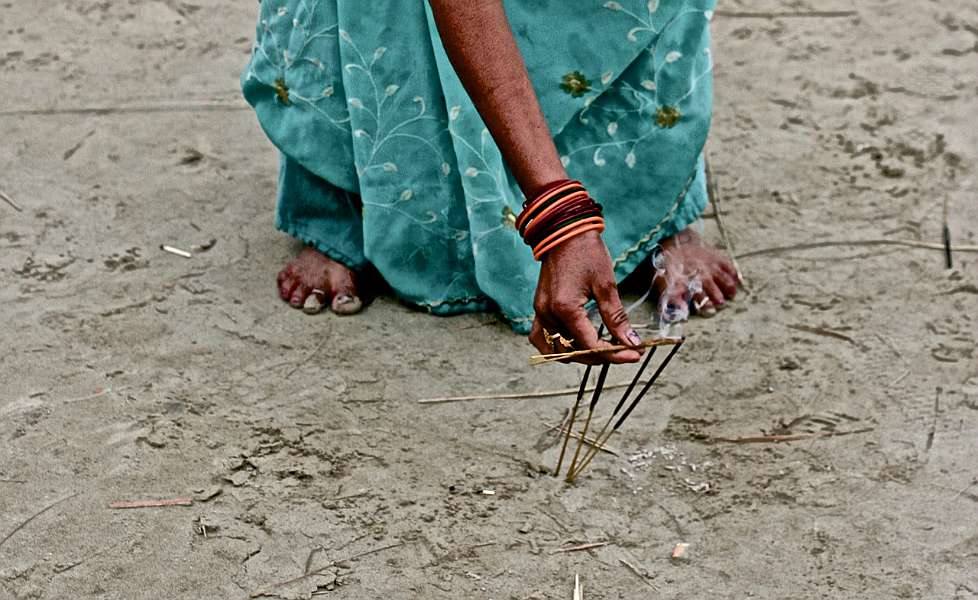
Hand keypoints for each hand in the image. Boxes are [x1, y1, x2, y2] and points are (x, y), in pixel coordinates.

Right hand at [529, 231, 642, 363]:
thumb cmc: (587, 253)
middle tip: (624, 352)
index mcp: (565, 308)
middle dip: (600, 356)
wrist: (565, 231)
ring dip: (578, 354)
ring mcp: (540, 311)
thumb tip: (632, 342)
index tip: (635, 354)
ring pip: (555, 349)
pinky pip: (542, 337)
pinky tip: (574, 344)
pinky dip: (557, 346)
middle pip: (573, 351)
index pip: (591, 344)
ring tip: (601, 349)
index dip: (615, 353)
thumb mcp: (606, 285)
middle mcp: (548, 313)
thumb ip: (616, 318)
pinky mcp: (539, 307)